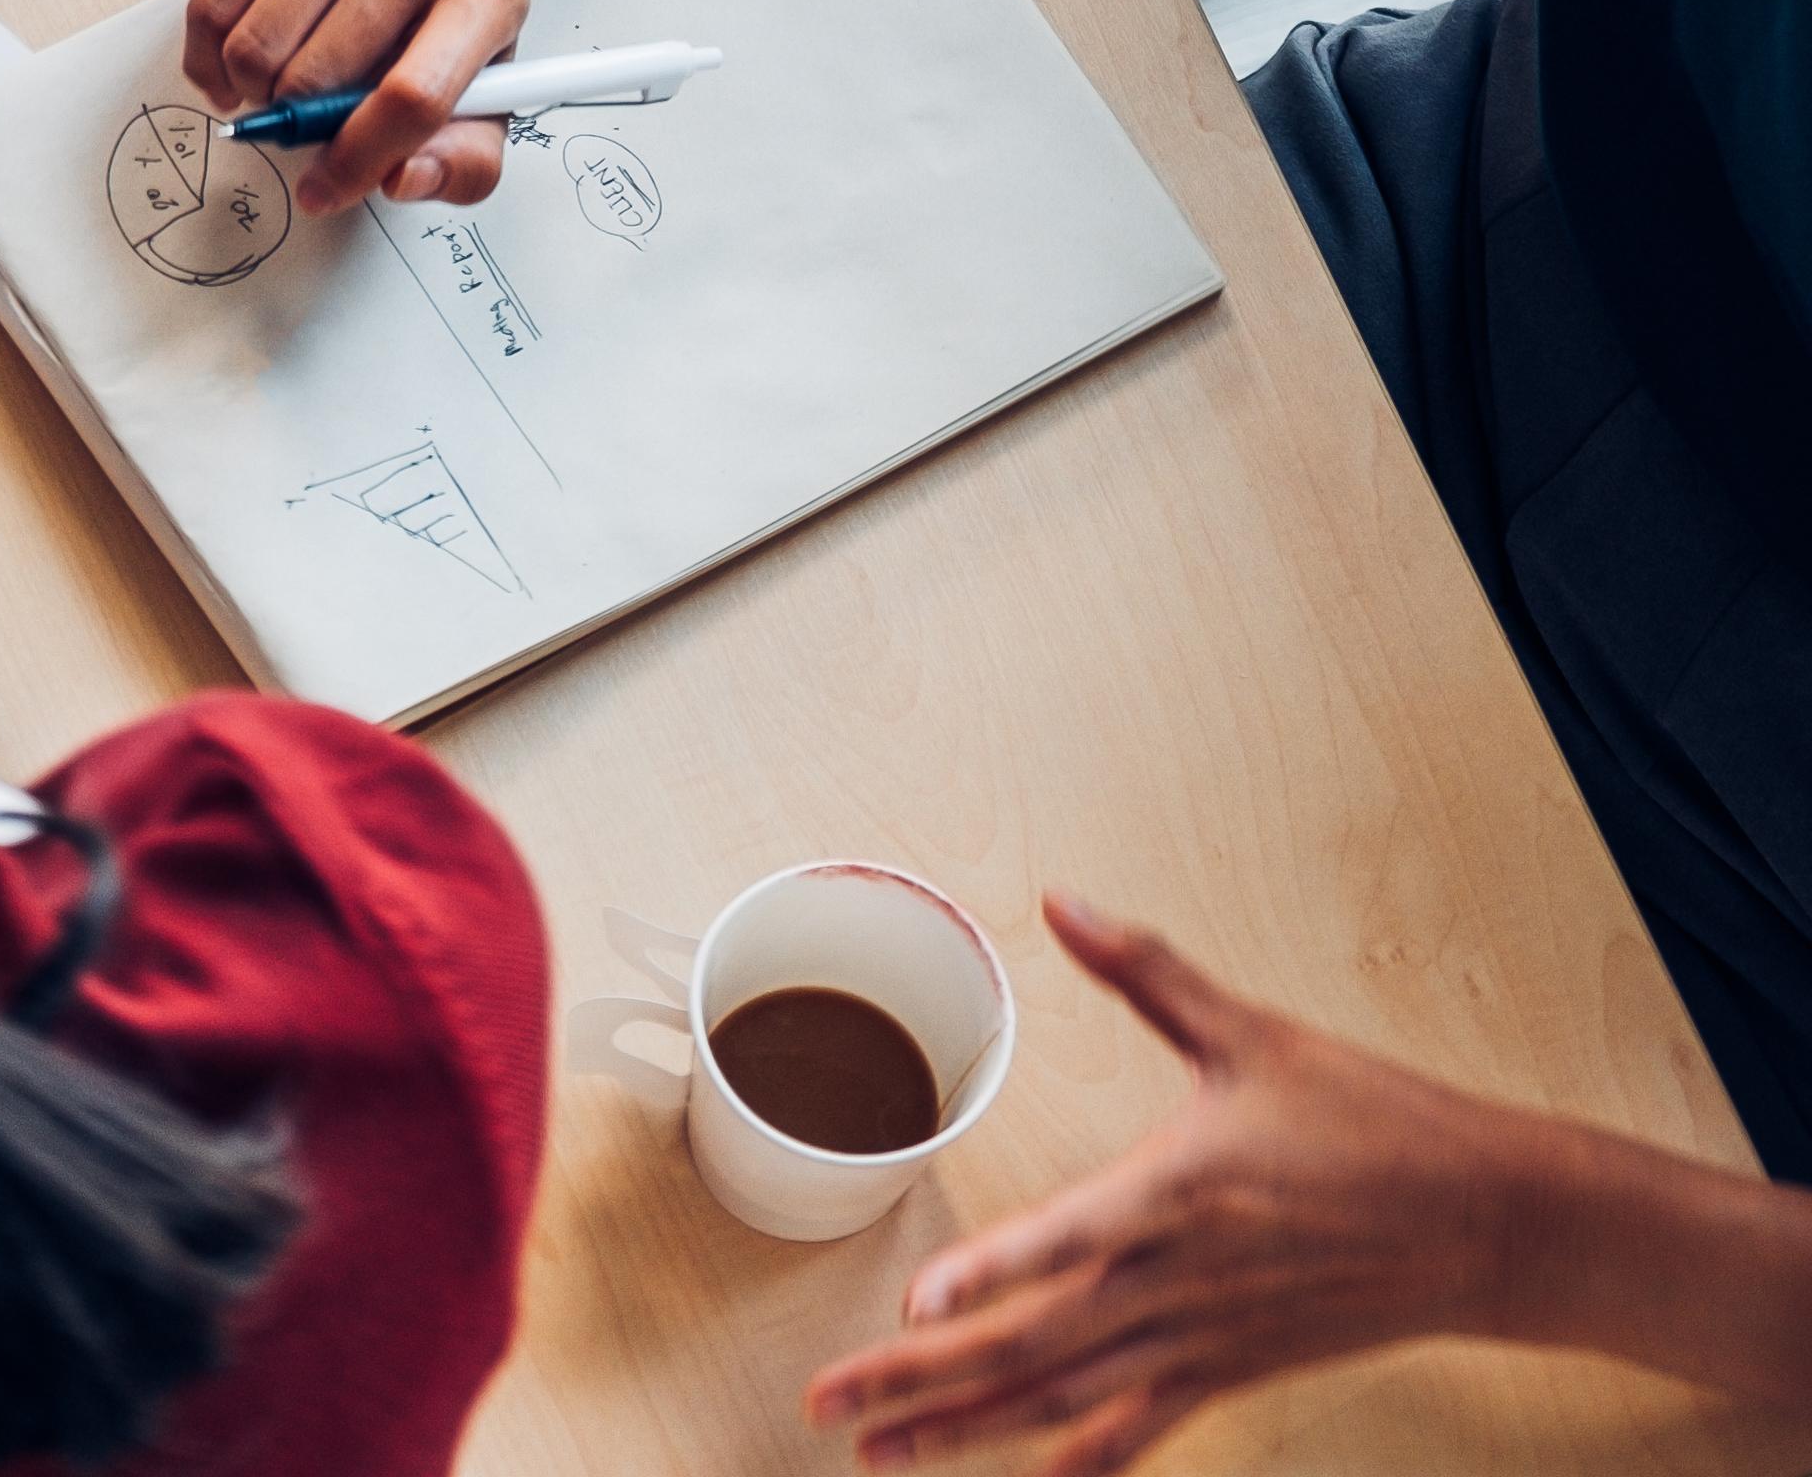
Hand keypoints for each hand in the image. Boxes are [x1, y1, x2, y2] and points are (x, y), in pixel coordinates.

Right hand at [188, 0, 535, 210]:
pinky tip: (236, 56)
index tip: (324, 189)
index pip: (411, 97)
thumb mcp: (487, 85)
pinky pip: (213, 2)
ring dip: (252, 89)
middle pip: (315, 75)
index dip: (357, 160)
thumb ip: (463, 160)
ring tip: (279, 80)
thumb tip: (400, 182)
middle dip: (296, 122)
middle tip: (306, 119)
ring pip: (253, 45)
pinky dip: (210, 54)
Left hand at [809, 899, 1583, 1472]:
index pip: (1063, 1242)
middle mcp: (1175, 1280)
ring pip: (1063, 1395)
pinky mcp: (1233, 1368)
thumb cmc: (1377, 1125)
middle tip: (827, 1400)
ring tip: (879, 1448)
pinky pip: (1140, 1425)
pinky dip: (1078, 1457)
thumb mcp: (1253, 1034)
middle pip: (1029, 1340)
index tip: (912, 1308)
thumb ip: (1146, 971)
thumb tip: (1063, 900)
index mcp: (1173, 1193)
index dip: (989, 1275)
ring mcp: (1202, 1336)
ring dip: (968, 1425)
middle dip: (919, 1377)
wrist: (1493, 1223)